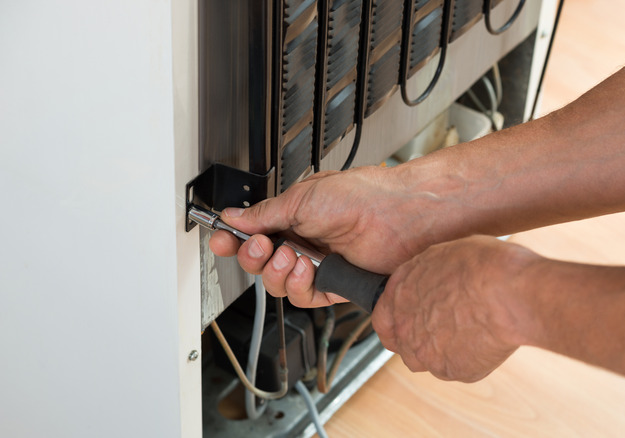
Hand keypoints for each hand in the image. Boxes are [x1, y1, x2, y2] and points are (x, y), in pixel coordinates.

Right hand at [208, 166, 456, 306]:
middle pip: (259, 263)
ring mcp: (317, 265)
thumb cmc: (360, 196)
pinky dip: (297, 284)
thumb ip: (265, 214)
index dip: (232, 240)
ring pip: (276, 283)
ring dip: (275, 271)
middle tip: (257, 246)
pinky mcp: (332, 285)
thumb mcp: (302, 198)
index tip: (219, 239)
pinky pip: (302, 296)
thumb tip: (235, 217)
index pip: (252, 233)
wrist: (395, 215)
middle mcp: (303, 242)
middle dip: (251, 256)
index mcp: (293, 216)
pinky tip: (306, 269)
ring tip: (291, 255)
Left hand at [372, 235, 541, 381]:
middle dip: (418, 337)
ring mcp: (426, 353)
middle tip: (444, 326)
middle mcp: (405, 326)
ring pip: (426, 359)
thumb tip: (434, 279)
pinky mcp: (451, 371)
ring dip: (440, 349)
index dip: (397, 317)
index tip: (410, 316)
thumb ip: (428, 274)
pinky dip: (468, 358)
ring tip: (468, 332)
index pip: (382, 316)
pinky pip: (456, 368)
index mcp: (400, 292)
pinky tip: (484, 340)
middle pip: (401, 342)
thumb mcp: (445, 255)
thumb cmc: (483, 266)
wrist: (508, 294)